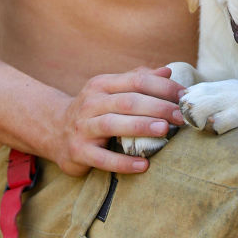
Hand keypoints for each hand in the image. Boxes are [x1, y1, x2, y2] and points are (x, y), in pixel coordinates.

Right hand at [54, 66, 185, 175]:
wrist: (53, 130)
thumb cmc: (93, 109)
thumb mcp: (111, 90)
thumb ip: (138, 80)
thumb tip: (168, 72)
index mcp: (102, 84)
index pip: (136, 80)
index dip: (162, 87)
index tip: (184, 96)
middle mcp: (91, 103)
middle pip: (128, 101)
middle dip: (157, 107)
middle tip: (180, 116)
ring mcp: (83, 127)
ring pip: (113, 124)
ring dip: (140, 126)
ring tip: (164, 130)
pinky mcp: (78, 152)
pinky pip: (103, 158)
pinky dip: (123, 162)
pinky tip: (143, 165)